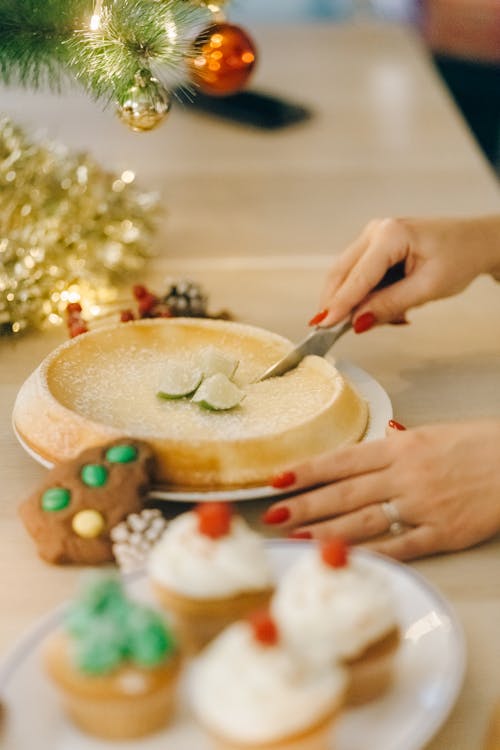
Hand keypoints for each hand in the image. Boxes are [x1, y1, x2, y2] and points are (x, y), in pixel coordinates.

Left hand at [262, 420, 499, 560]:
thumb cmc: (479, 445)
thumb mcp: (433, 434)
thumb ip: (398, 444)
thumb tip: (375, 441)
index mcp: (400, 448)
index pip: (342, 460)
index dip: (306, 470)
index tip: (277, 479)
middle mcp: (405, 476)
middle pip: (344, 492)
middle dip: (304, 504)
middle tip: (271, 516)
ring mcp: (422, 506)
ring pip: (363, 520)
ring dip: (325, 531)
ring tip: (294, 539)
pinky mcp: (442, 533)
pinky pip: (399, 547)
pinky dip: (369, 554)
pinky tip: (343, 559)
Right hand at [311, 216, 499, 329]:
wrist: (476, 243)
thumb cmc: (460, 257)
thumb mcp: (427, 288)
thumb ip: (390, 304)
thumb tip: (358, 322)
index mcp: (390, 235)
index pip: (357, 276)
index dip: (339, 304)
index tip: (323, 325)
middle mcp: (376, 231)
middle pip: (342, 273)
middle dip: (338, 304)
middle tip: (332, 331)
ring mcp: (373, 237)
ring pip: (347, 276)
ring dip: (354, 302)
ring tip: (379, 319)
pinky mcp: (374, 247)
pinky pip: (358, 276)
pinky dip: (364, 296)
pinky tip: (383, 308)